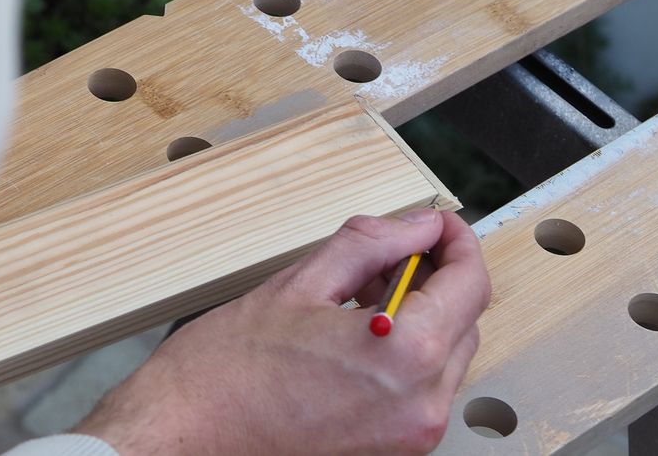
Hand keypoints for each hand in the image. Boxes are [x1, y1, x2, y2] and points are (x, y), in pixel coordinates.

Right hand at [73, 209, 490, 454]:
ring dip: (422, 314)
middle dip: (436, 277)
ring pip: (445, 356)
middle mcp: (420, 406)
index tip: (439, 224)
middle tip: (393, 248)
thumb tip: (414, 226)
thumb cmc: (228, 372)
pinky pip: (421, 388)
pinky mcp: (391, 451)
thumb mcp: (300, 283)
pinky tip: (358, 329)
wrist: (187, 434)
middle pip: (464, 321)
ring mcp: (409, 436)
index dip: (457, 243)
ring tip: (363, 290)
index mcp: (405, 357)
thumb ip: (371, 246)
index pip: (469, 285)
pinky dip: (406, 352)